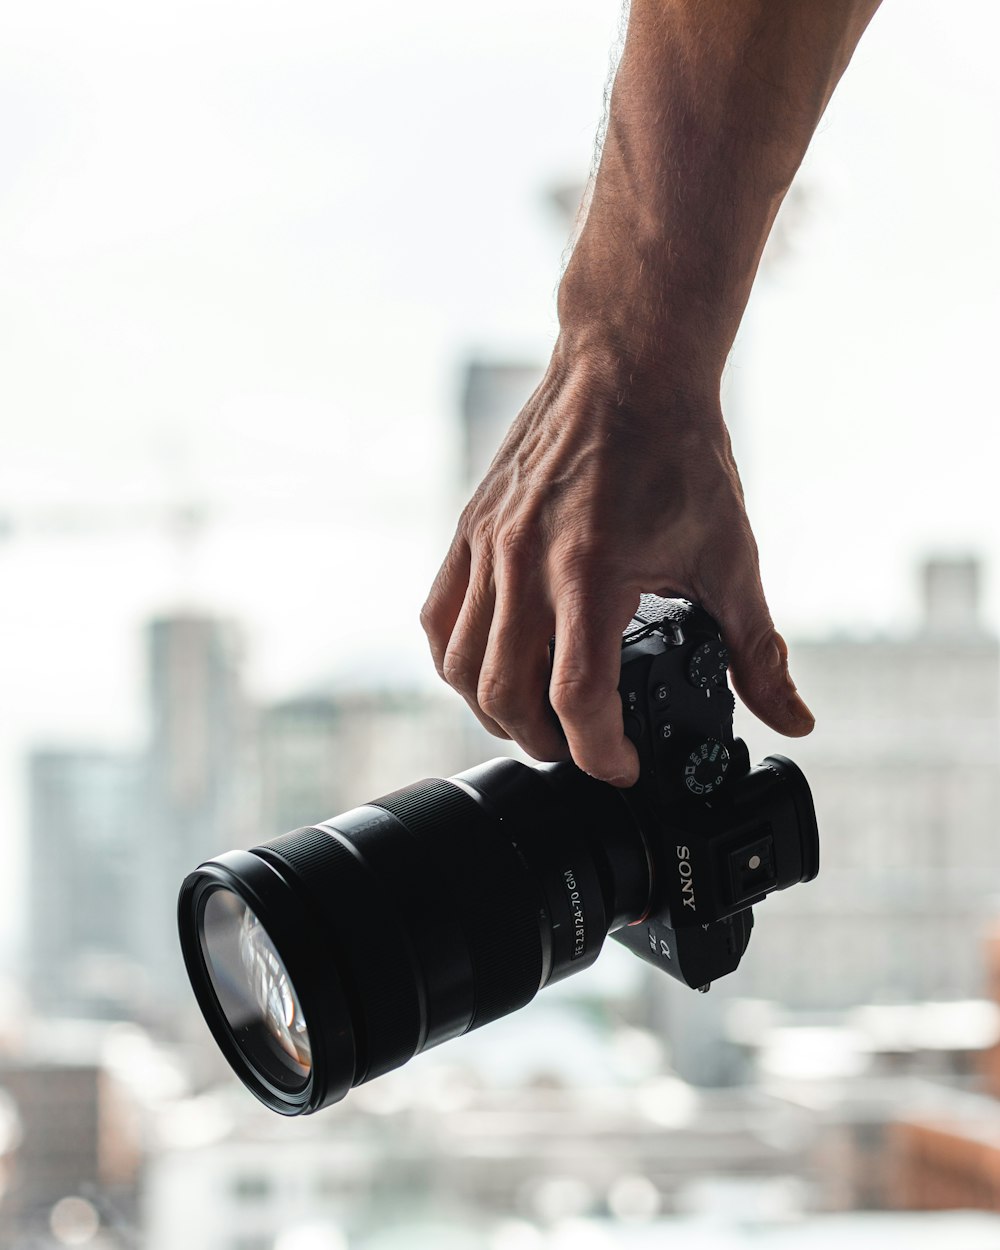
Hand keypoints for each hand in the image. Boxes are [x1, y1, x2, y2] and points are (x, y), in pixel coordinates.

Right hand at [420, 339, 813, 786]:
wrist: (630, 366)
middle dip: (545, 743)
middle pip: (505, 696)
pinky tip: (491, 668)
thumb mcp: (730, 556)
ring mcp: (489, 545)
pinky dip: (458, 661)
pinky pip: (440, 617)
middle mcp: (526, 563)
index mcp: (591, 572)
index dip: (600, 754)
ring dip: (494, 711)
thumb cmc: (679, 452)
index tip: (624, 766)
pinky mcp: (471, 529)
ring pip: (461, 666)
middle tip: (582, 747)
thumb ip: (756, 649)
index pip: (576, 700)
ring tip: (534, 719)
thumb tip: (793, 718)